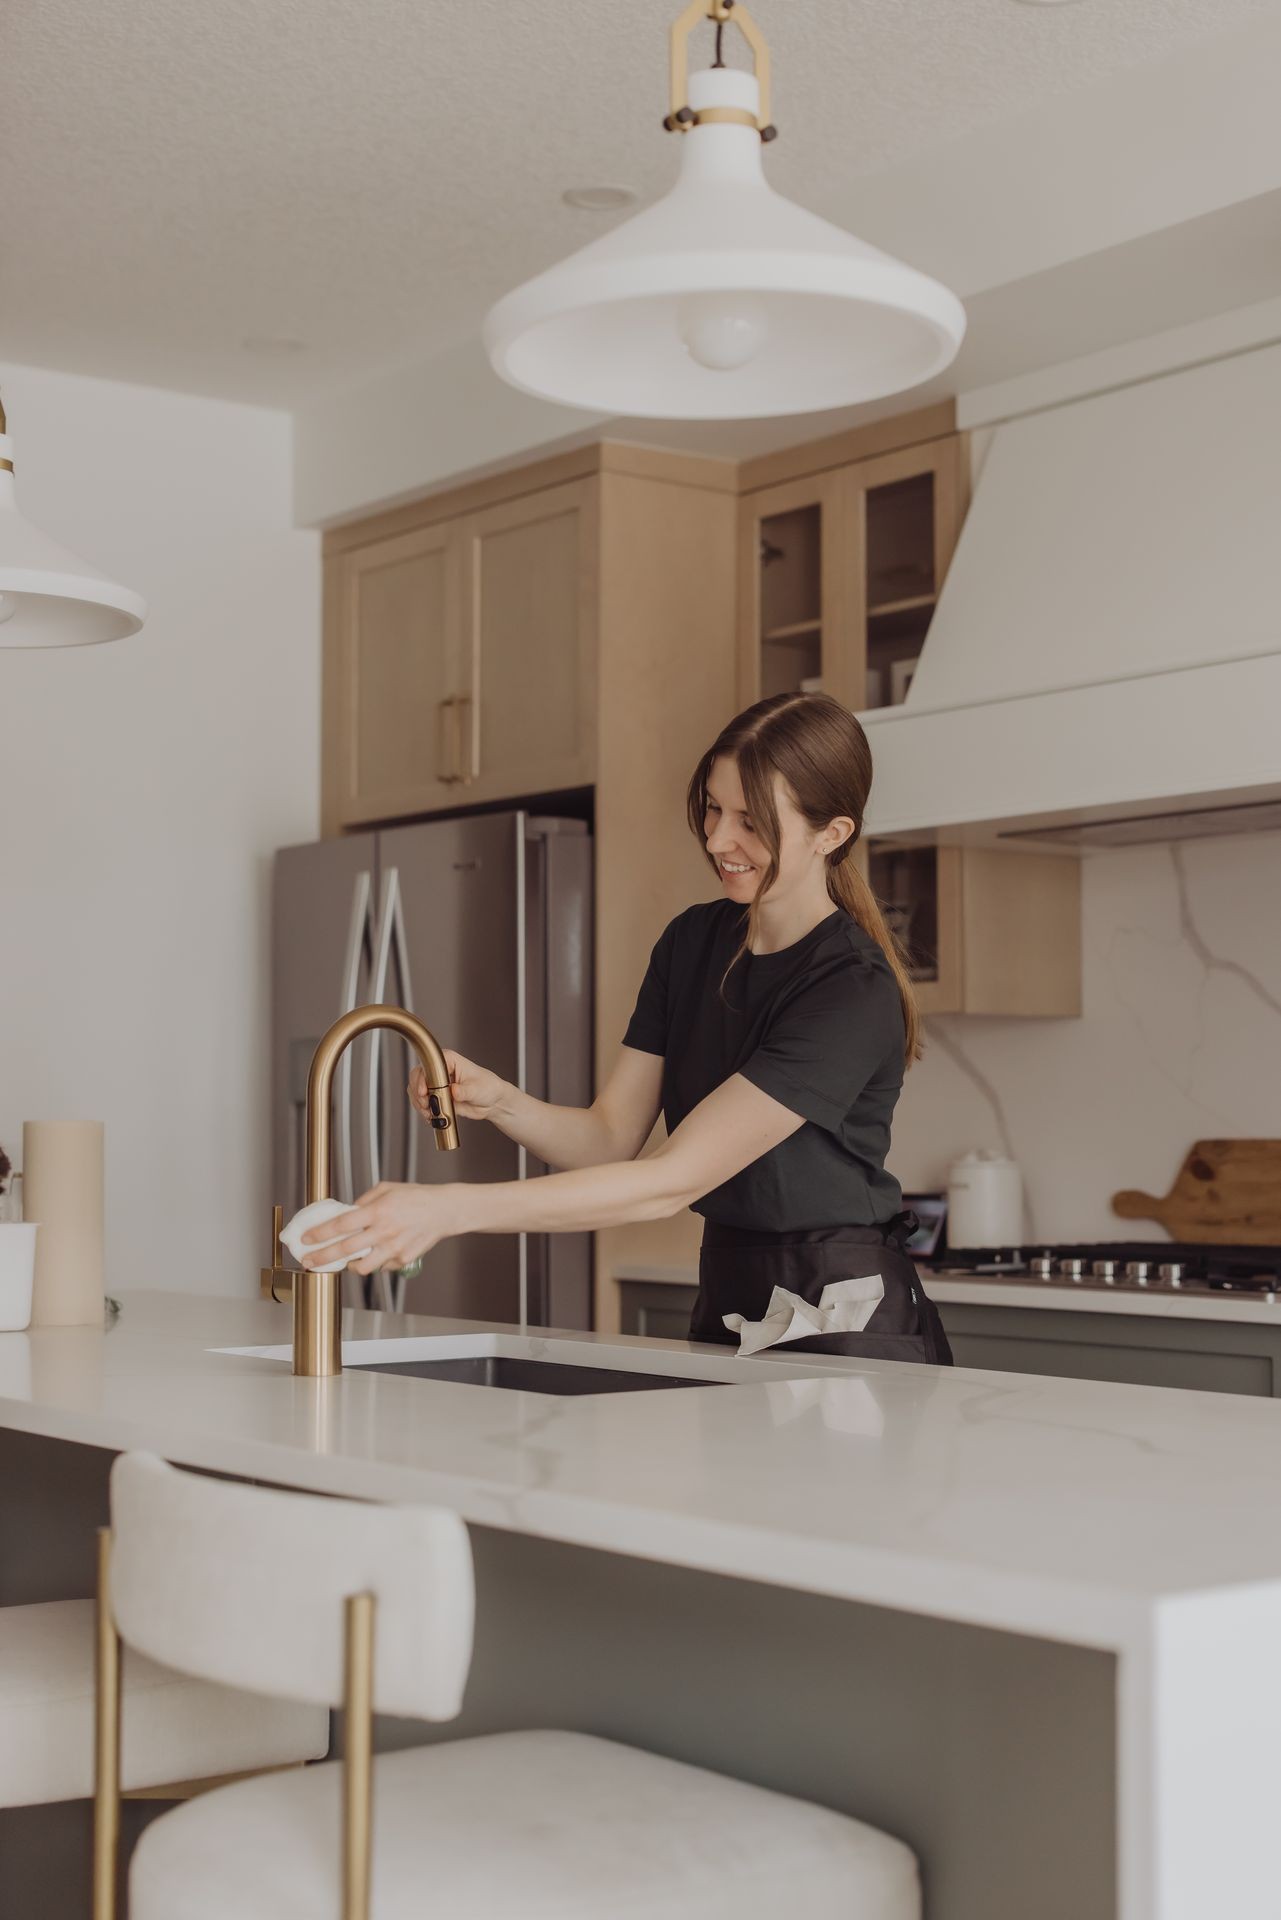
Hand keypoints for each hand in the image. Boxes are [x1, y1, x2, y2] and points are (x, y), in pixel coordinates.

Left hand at [298, 1183, 454, 1275]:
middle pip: (345, 1249)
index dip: (319, 1233)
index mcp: (378, 1211)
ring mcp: (394, 1248)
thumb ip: (364, 1201)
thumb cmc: (416, 1197)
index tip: (306, 1239)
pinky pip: (382, 1266)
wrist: (445, 1211)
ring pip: (362, 1267)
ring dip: (349, 1266)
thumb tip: (347, 1212)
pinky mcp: (404, 1260)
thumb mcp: (387, 1188)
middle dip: (321, 1257)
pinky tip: (379, 1252)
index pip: (340, 1225)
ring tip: (346, 1262)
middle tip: (308, 1261)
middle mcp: (384, 1231)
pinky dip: (376, 1262)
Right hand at [409, 1050, 507, 1123]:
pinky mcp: (436, 1096)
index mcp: (449, 1060)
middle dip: (418, 1092)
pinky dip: (423, 1109)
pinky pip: (422, 1101)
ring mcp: (436, 1084)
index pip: (428, 1064)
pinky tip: (431, 1116)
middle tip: (426, 1104)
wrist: (492, 1102)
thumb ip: (464, 1091)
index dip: (422, 1078)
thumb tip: (453, 1091)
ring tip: (429, 1112)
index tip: (424, 1091)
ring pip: (416, 1090)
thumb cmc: (487, 1087)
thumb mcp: (476, 1089)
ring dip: (419, 1103)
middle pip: (417, 1077)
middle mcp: (440, 1070)